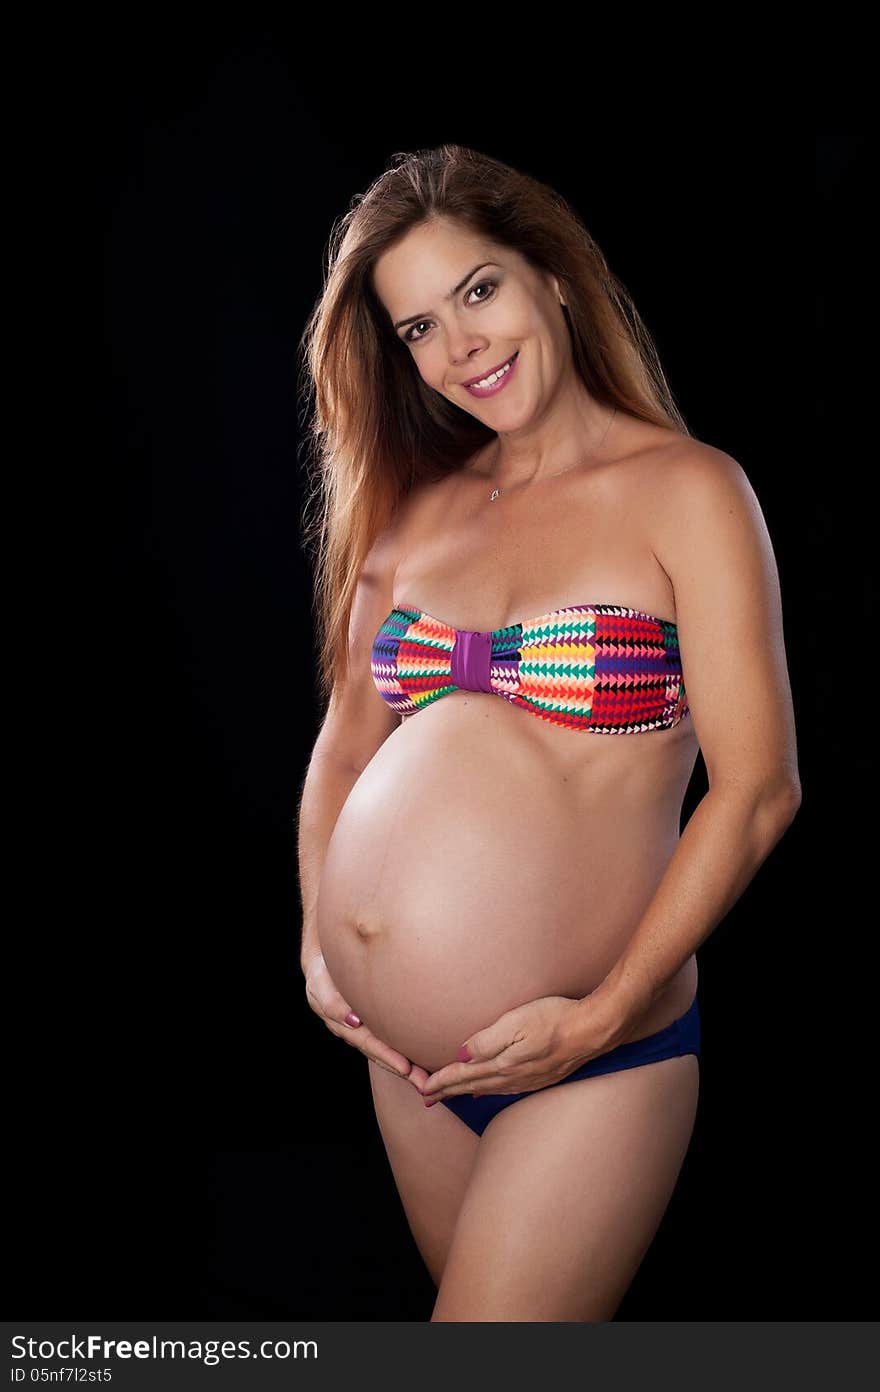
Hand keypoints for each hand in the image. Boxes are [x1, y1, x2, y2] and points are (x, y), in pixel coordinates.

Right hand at [304, 953, 428, 1090]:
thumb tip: (353, 1021)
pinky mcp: (373, 1022)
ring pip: (387, 1050)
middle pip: (381, 1055)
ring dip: (407, 1066)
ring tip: (426, 1079)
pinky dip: (404, 1051)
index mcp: (344, 1026)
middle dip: (402, 1071)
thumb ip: (333, 1004)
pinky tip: (419, 1060)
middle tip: (424, 1083)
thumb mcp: (320, 985)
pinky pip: (389, 1038)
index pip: (369, 1044)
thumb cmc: (322, 975)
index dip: (387, 1057)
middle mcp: (357, 1032)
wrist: (323, 965)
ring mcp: (366, 1029)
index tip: (405, 1069)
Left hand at [420, 985, 633, 1102]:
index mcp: (502, 1064)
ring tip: (452, 1098)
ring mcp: (527, 1079)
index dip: (442, 1081)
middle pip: (472, 1086)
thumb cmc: (553, 1019)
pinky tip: (487, 1092)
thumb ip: (486, 1040)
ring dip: (466, 1093)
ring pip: (488, 1090)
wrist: (592, 1031)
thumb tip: (461, 1054)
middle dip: (448, 1092)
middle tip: (428, 1099)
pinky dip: (489, 1092)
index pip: (464, 1074)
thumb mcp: (515, 1022)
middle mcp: (512, 1077)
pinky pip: (506, 1090)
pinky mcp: (540, 1077)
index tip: (423, 1088)